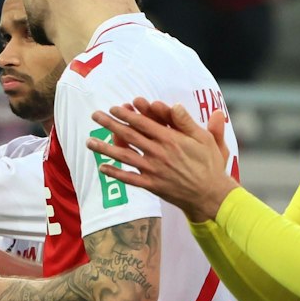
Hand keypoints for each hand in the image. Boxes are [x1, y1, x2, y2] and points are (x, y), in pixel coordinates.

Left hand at [87, 99, 237, 222]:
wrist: (210, 195)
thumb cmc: (210, 165)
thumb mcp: (206, 139)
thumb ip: (188, 122)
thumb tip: (175, 105)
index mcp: (171, 139)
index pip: (143, 123)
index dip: (127, 114)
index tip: (114, 107)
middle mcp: (159, 153)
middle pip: (129, 136)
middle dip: (110, 124)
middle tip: (95, 115)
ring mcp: (154, 170)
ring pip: (124, 156)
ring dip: (105, 148)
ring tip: (89, 141)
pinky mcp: (152, 185)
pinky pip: (130, 179)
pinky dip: (115, 174)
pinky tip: (102, 168)